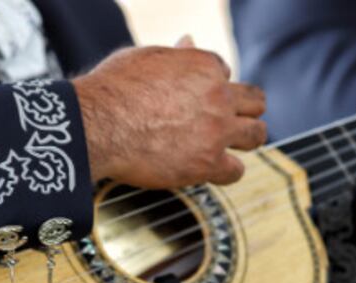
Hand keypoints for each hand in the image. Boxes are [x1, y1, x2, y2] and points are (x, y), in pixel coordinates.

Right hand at [73, 37, 266, 188]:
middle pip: (255, 101)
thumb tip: (188, 39)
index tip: (197, 98)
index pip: (224, 72)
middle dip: (245, 109)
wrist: (99, 124)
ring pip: (256, 135)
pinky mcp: (207, 163)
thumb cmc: (113, 89)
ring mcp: (216, 131)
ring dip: (247, 139)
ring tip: (232, 145)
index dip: (212, 85)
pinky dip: (227, 170)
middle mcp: (218, 96)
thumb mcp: (146, 58)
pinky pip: (235, 171)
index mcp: (204, 65)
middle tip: (232, 120)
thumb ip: (175, 55)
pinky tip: (213, 169)